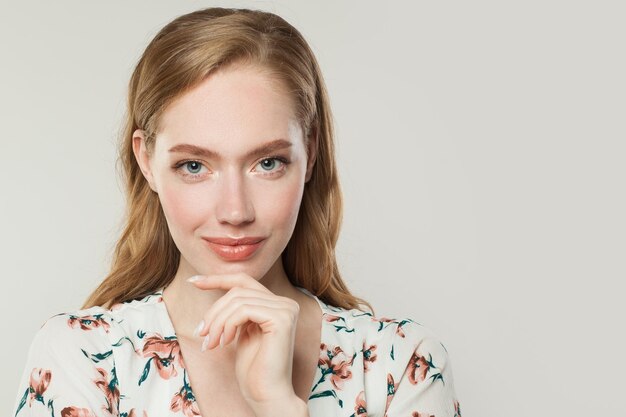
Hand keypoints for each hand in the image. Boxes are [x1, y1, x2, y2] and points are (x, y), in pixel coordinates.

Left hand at [188, 273, 301, 411]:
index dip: (217, 279)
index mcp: (278, 304)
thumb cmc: (253, 369)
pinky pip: (243, 310)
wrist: (266, 395)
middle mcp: (286, 303)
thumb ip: (236, 310)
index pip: (244, 281)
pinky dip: (227, 325)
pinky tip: (225, 343)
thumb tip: (213, 285)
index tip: (193, 281)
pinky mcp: (282, 319)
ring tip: (211, 343)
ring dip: (217, 322)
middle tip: (201, 334)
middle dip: (214, 311)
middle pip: (238, 290)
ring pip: (237, 300)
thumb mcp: (241, 331)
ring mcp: (286, 309)